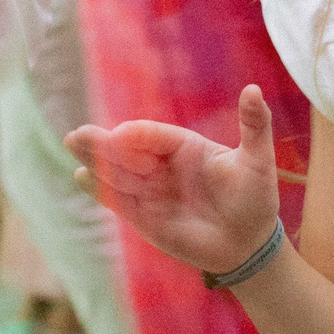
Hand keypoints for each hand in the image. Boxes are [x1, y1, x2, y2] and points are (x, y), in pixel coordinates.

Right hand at [67, 83, 281, 273]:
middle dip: (104, 143)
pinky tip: (82, 177)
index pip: (155, 136)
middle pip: (128, 152)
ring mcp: (151, 191)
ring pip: (119, 174)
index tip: (123, 136)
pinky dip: (102, 190)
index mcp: (185, 146)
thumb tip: (254, 89)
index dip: (139, 136)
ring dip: (96, 161)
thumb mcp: (258, 160)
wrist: (249, 244)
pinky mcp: (144, 217)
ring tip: (75, 146)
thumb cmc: (255, 197)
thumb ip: (254, 126)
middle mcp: (163, 165)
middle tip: (78, 134)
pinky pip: (120, 201)